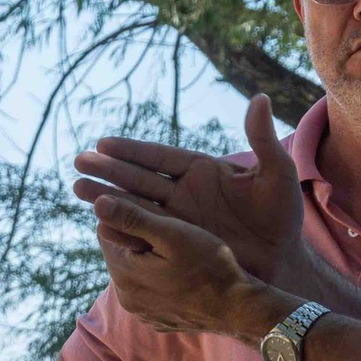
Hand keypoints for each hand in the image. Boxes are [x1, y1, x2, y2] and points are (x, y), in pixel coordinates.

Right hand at [74, 95, 310, 285]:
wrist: (282, 263)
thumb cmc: (283, 218)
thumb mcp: (277, 177)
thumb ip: (263, 141)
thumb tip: (261, 98)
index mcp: (202, 171)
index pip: (160, 157)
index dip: (133, 151)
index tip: (103, 144)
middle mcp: (183, 193)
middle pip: (139, 179)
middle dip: (109, 171)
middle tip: (79, 162)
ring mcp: (177, 220)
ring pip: (136, 205)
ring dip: (106, 197)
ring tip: (76, 189)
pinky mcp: (176, 244)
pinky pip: (144, 234)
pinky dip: (121, 229)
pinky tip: (97, 223)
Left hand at [88, 190, 293, 341]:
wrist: (240, 310)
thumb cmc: (211, 266)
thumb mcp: (174, 235)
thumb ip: (134, 218)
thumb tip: (96, 202)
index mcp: (124, 274)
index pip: (106, 231)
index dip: (124, 214)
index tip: (144, 203)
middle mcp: (126, 298)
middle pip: (118, 254)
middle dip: (134, 237)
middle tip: (159, 221)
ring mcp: (142, 313)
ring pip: (133, 274)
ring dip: (145, 259)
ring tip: (171, 245)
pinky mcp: (157, 321)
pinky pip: (149, 293)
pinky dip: (157, 280)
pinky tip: (178, 270)